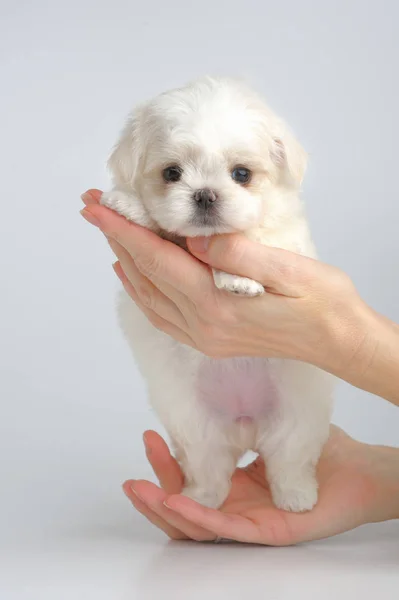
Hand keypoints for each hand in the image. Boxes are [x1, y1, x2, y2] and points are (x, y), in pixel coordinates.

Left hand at [81, 189, 393, 402]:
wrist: (339, 342)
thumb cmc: (323, 302)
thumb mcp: (288, 268)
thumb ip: (237, 253)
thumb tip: (194, 238)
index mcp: (216, 304)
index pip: (157, 259)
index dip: (124, 230)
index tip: (96, 206)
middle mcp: (203, 325)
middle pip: (146, 276)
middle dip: (117, 238)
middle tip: (94, 207)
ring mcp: (205, 337)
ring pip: (149, 296)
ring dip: (125, 262)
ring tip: (110, 233)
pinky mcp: (211, 340)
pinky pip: (162, 315)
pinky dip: (142, 291)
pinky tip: (134, 275)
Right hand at [122, 426, 398, 544]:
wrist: (359, 468)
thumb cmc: (318, 451)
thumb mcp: (271, 427)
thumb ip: (242, 421)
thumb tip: (207, 395)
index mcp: (235, 483)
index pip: (190, 480)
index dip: (166, 465)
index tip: (150, 437)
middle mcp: (238, 503)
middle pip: (186, 506)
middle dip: (155, 490)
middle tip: (133, 475)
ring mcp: (251, 519)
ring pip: (198, 524)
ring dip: (165, 508)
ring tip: (140, 492)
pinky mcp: (269, 531)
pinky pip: (227, 528)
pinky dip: (197, 517)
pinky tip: (175, 503)